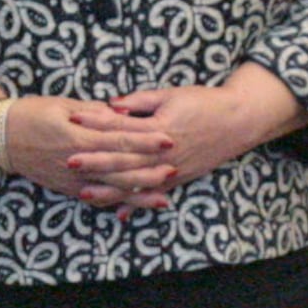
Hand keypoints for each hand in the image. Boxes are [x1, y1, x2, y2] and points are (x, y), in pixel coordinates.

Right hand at [0, 97, 167, 208]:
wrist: (0, 139)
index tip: (168, 138)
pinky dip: (117, 204)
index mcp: (77, 136)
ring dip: (139, 194)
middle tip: (174, 168)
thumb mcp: (62, 105)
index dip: (145, 140)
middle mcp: (77, 162)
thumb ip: (94, 112)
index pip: (118, 140)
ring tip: (163, 197)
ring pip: (111, 190)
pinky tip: (134, 207)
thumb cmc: (31, 114)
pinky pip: (96, 199)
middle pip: (119, 169)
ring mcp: (72, 180)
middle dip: (149, 170)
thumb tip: (122, 113)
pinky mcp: (67, 189)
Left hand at [68, 78, 307, 210]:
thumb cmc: (204, 103)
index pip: (122, 127)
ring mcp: (172, 169)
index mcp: (160, 128)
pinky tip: (119, 212)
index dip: (96, 123)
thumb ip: (141, 102)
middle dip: (96, 162)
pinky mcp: (179, 178)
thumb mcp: (171, 95)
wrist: (239, 121)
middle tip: (69, 161)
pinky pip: (153, 194)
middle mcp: (164, 153)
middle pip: (124, 160)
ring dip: (110, 190)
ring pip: (136, 183)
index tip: (73, 119)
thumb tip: (112, 105)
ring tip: (84, 193)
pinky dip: (136, 204)